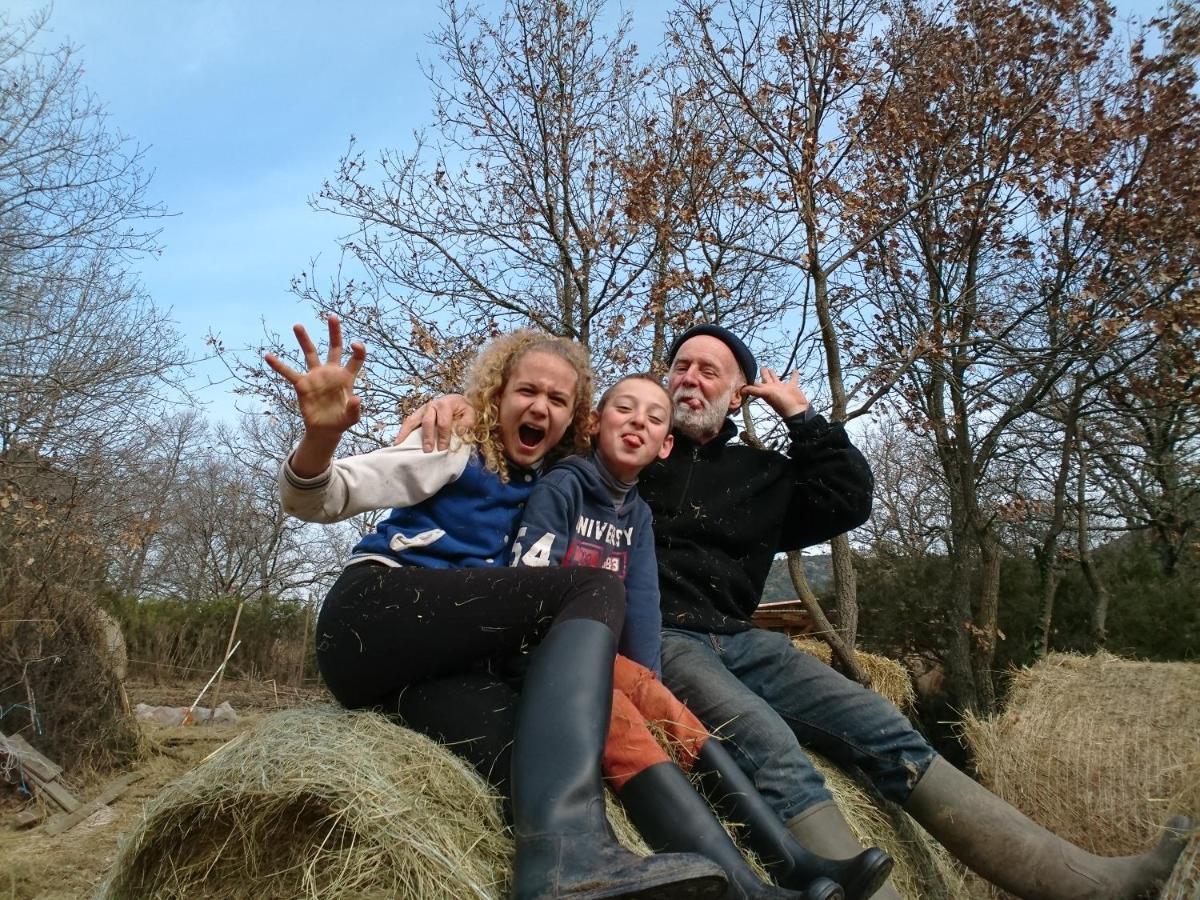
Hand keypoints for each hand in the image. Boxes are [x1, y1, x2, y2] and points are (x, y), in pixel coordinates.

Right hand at [265, 315, 364, 435]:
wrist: (325, 430)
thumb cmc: (341, 421)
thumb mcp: (351, 418)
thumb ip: (355, 409)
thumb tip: (356, 399)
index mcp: (346, 377)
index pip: (356, 358)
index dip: (358, 350)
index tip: (355, 343)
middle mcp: (331, 372)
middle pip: (334, 348)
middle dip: (334, 332)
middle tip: (332, 316)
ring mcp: (316, 377)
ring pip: (310, 354)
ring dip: (304, 340)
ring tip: (297, 325)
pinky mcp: (302, 385)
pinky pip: (288, 373)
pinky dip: (278, 365)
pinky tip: (268, 356)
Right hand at [394, 394, 475, 450]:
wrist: (458, 401)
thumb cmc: (463, 409)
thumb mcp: (470, 413)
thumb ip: (467, 422)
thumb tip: (459, 431)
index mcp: (446, 404)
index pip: (444, 422)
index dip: (443, 436)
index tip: (443, 449)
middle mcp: (433, 405)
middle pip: (428, 422)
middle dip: (428, 437)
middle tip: (428, 450)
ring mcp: (423, 409)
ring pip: (414, 420)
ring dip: (408, 433)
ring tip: (401, 445)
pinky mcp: (418, 413)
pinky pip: (409, 422)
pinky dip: (402, 431)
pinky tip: (398, 441)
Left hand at [740, 368, 809, 418]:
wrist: (795, 410)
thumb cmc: (780, 403)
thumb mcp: (765, 394)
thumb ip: (754, 391)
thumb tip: (741, 390)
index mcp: (765, 389)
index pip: (756, 382)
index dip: (751, 378)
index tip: (747, 371)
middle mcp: (772, 388)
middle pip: (765, 378)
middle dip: (763, 373)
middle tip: (761, 367)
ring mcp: (782, 388)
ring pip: (776, 378)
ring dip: (773, 374)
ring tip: (770, 368)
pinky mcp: (792, 387)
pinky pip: (793, 379)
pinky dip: (794, 374)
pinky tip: (795, 369)